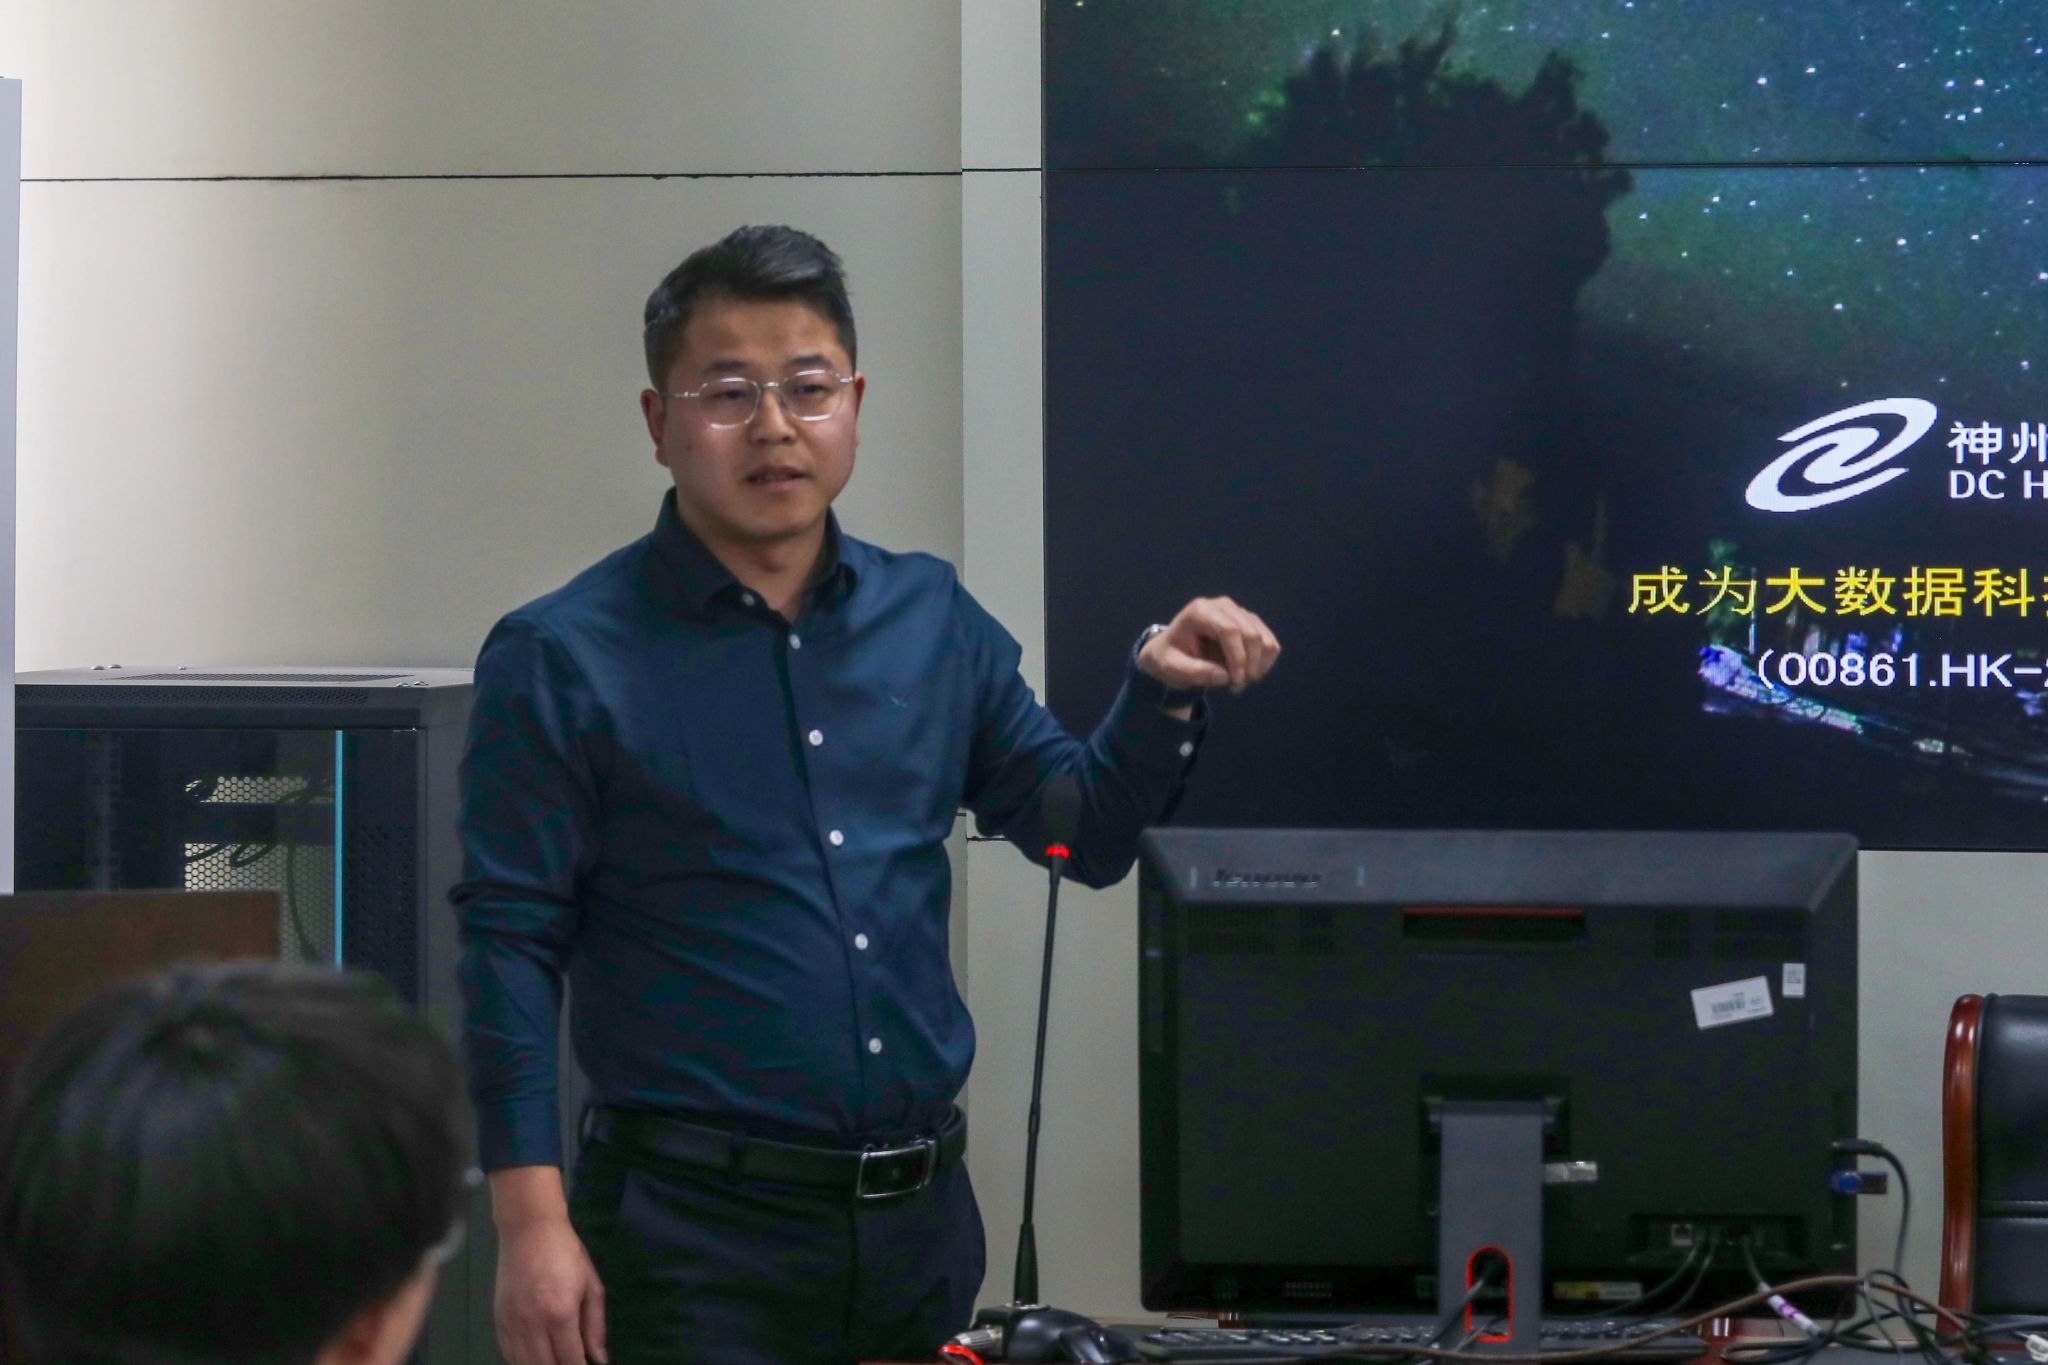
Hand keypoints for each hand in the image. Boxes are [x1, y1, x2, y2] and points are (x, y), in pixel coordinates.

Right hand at [495, 1216, 607, 1364]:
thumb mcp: (591, 1286)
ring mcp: (512, 1323)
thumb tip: (599, 1360)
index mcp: (560, 1314)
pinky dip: (522, 1362)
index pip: (570, 1360)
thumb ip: (595, 1326)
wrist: (529, 1230)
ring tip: (556, 1360)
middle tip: (572, 1362)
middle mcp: (533, 1324)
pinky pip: (508, 1354)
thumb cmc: (567, 1254)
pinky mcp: (498, 1320)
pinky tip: (535, 1359)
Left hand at [1139, 597, 1279, 694]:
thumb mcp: (1171, 668)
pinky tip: (1247, 674)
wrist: (1174, 652)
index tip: (1234, 681)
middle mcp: (1223, 605)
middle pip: (1251, 634)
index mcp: (1200, 611)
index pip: (1229, 630)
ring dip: (1258, 666)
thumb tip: (1224, 676)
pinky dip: (1263, 663)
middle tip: (1236, 687)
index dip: (1237, 657)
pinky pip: (1270, 644)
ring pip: (1265, 639)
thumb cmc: (1170, 658)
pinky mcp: (1251, 623)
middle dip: (1249, 665)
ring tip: (1240, 682)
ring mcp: (1239, 612)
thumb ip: (1194, 672)